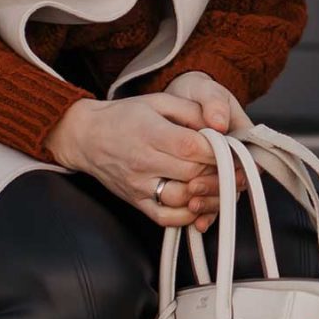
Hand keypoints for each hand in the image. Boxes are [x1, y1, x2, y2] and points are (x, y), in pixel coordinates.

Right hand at [45, 73, 248, 232]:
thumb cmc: (124, 116)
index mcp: (150, 133)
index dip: (218, 151)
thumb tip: (220, 124)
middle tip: (233, 168)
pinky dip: (187, 216)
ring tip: (220, 185)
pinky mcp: (136, 201)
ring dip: (207, 195)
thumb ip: (190, 110)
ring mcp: (139, 185)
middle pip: (192, 173)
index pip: (192, 147)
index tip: (232, 149)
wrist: (85, 136)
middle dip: (219, 172)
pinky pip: (165, 217)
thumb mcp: (157, 101)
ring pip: (182, 199)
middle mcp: (144, 161)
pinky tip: (199, 204)